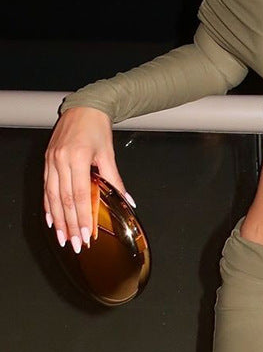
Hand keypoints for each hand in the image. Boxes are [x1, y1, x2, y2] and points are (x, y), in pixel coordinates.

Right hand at [43, 107, 133, 253]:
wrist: (84, 107)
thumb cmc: (98, 128)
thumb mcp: (108, 153)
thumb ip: (115, 179)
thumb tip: (127, 200)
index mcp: (78, 158)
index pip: (79, 195)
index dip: (82, 217)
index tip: (86, 234)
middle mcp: (61, 161)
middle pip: (64, 200)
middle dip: (70, 225)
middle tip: (75, 244)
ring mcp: (51, 162)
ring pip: (52, 197)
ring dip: (58, 220)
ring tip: (63, 238)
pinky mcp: (47, 162)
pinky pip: (46, 188)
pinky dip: (49, 206)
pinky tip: (52, 219)